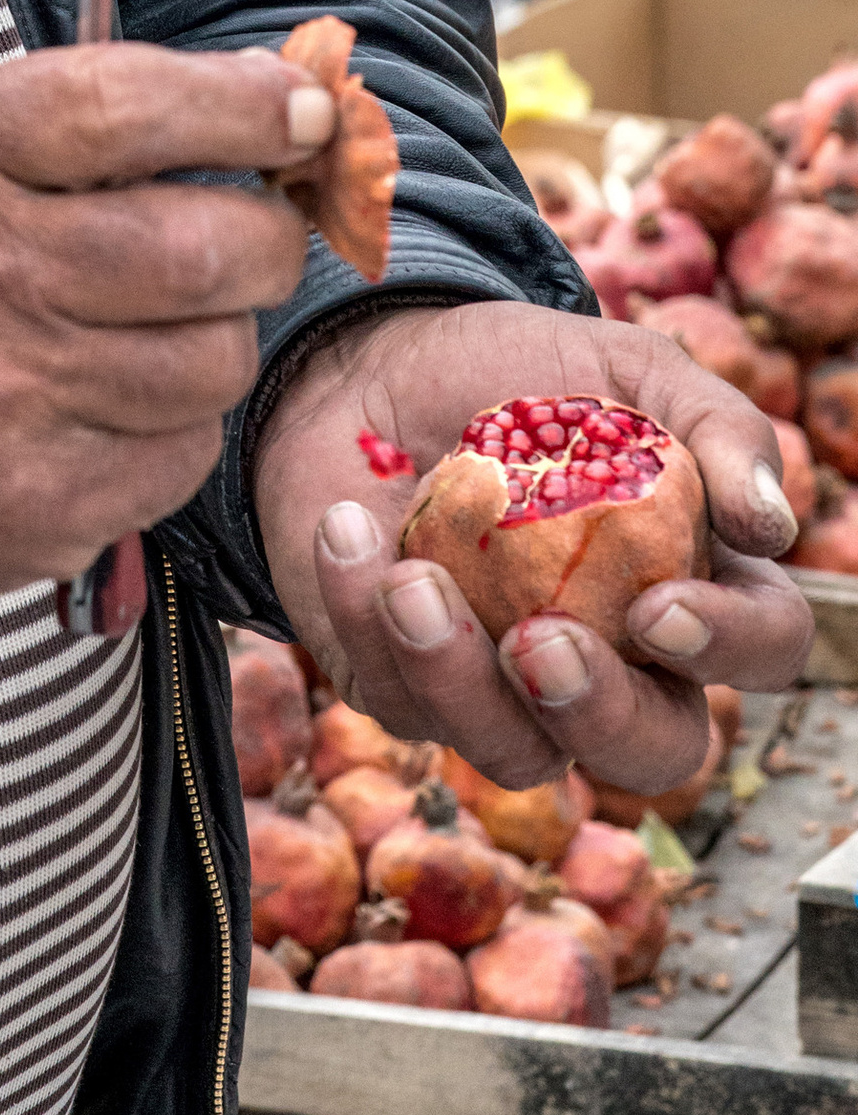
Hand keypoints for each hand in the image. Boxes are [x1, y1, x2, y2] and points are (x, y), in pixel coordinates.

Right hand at [0, 44, 317, 600]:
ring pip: (213, 360)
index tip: (303, 110)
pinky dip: (172, 424)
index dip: (241, 104)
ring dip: (214, 337)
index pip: (124, 108)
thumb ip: (92, 110)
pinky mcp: (34, 505)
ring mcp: (1, 401)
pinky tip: (109, 403)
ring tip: (151, 327)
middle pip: (206, 249)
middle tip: (246, 236)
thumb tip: (284, 101)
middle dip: (262, 238)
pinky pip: (182, 454)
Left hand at [255, 300, 811, 795]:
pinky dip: (362, 615)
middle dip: (600, 716)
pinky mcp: (406, 684)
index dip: (728, 646)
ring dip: (456, 675)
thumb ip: (716, 427)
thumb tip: (768, 523)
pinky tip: (345, 529)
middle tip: (538, 644)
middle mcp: (614, 657)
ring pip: (515, 752)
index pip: (759, 648)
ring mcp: (507, 686)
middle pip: (651, 751)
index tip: (660, 606)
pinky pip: (396, 697)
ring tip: (408, 578)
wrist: (377, 361)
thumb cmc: (520, 374)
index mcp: (691, 582)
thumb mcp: (627, 368)